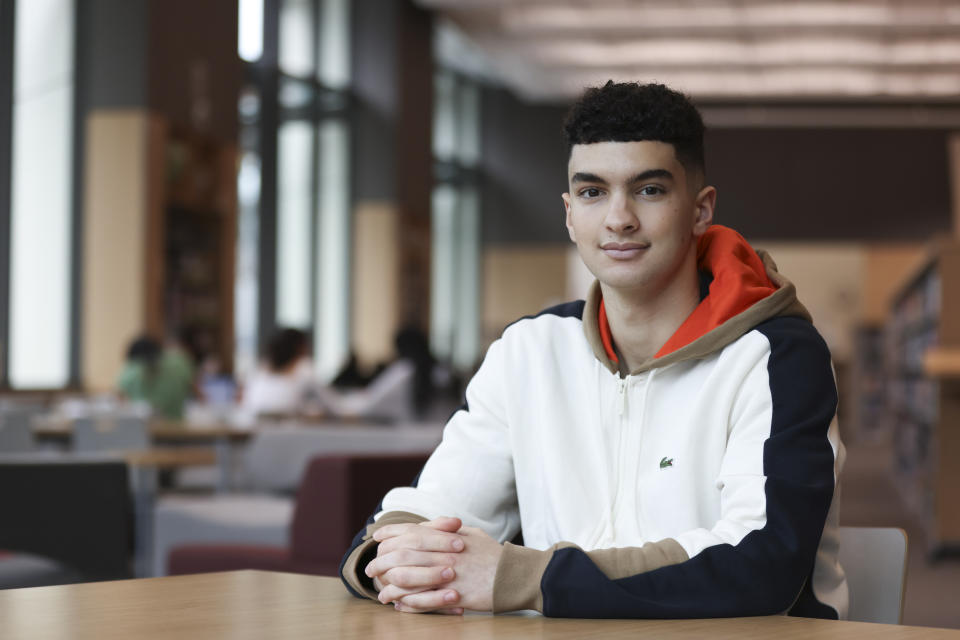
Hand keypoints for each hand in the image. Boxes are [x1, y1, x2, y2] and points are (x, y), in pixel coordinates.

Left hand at [373, 522, 502, 613]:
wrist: (515, 575)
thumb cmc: (493, 554)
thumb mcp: (471, 534)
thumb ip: (448, 530)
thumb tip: (428, 526)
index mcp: (447, 536)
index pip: (412, 531)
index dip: (391, 533)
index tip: (376, 538)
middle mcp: (444, 554)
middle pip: (404, 555)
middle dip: (383, 562)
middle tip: (370, 569)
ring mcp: (449, 575)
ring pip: (410, 579)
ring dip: (391, 586)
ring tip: (381, 593)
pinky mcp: (454, 596)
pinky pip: (425, 601)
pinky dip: (409, 604)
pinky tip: (400, 605)